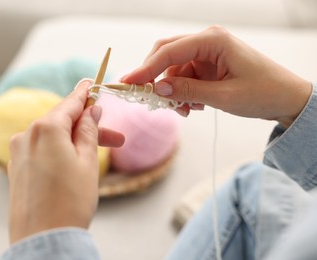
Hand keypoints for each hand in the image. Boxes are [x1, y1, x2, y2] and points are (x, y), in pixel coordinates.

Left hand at [8, 80, 123, 243]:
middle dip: (89, 127)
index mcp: (46, 128)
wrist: (43, 240)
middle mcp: (27, 135)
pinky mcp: (17, 167)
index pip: (71, 102)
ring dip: (76, 141)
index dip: (85, 93)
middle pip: (63, 121)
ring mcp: (19, 152)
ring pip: (54, 136)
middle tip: (116, 138)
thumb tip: (91, 110)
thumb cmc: (70, 201)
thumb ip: (89, 131)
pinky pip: (42, 149)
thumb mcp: (88, 161)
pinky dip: (60, 151)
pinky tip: (74, 163)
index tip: (92, 82)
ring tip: (98, 156)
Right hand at [121, 26, 311, 126]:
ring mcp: (207, 54)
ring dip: (172, 91)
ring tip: (184, 111)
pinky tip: (193, 106)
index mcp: (213, 40)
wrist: (286, 98)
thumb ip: (188, 91)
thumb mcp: (223, 96)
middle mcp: (207, 42)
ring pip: (174, 69)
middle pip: (167, 54)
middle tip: (148, 98)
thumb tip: (158, 88)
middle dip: (156, 77)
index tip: (128, 82)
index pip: (169, 51)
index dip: (146, 68)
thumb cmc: (263, 93)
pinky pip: (184, 77)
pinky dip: (182, 93)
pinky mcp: (208, 66)